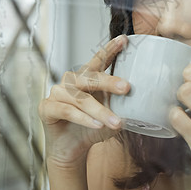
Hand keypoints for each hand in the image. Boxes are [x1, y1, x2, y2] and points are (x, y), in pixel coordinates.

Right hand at [38, 35, 130, 167]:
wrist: (72, 150)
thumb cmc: (93, 128)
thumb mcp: (111, 115)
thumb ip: (121, 105)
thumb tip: (143, 101)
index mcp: (86, 78)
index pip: (99, 61)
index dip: (110, 50)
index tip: (125, 39)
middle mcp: (71, 81)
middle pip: (90, 77)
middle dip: (110, 82)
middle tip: (127, 87)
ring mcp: (57, 93)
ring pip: (81, 99)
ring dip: (100, 112)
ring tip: (116, 123)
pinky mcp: (47, 107)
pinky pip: (67, 111)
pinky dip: (84, 119)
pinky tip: (97, 125)